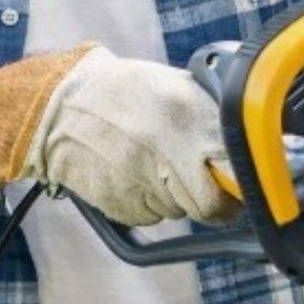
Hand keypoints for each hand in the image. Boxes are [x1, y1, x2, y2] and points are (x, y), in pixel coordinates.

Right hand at [0, 46, 237, 225]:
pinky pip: (150, 216)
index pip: (236, 166)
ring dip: (176, 197)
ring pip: (180, 212)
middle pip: (211, 205)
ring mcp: (141, 181)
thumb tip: (246, 145)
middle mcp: (168, 150)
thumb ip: (210, 116)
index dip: (242, 181)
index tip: (243, 182)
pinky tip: (132, 175)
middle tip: (209, 189)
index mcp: (189, 114)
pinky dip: (148, 203)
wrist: (57, 106)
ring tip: (155, 165)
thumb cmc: (122, 92)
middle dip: (215, 203)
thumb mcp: (174, 87)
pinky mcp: (119, 204)